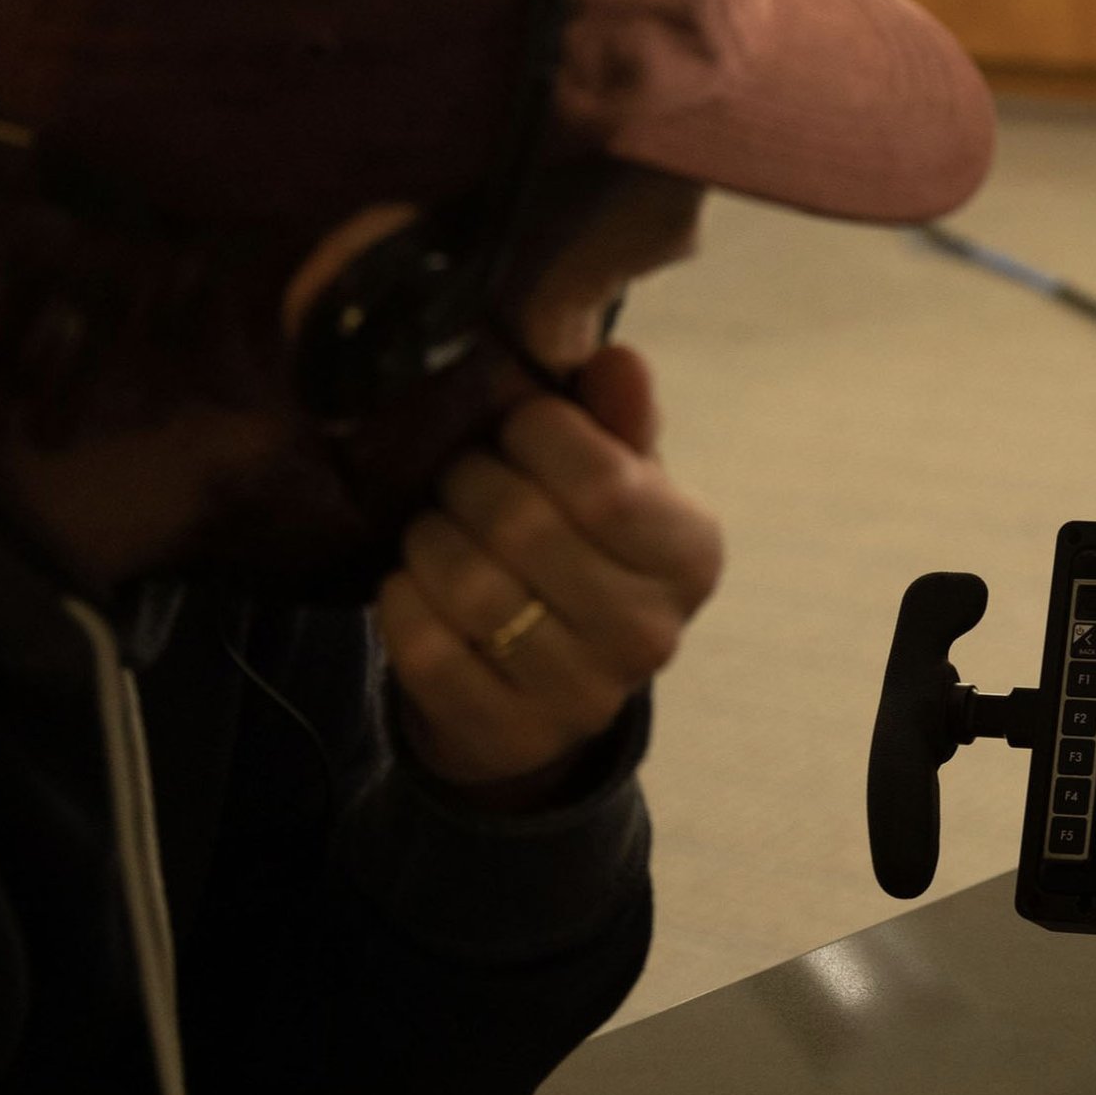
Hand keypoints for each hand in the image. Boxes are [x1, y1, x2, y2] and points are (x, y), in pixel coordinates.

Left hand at [377, 344, 724, 809]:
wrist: (542, 689)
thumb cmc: (579, 551)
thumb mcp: (613, 477)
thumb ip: (614, 417)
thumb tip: (617, 358)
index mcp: (692, 554)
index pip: (604, 483)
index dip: (537, 437)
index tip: (516, 427)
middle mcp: (653, 633)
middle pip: (525, 528)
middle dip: (470, 482)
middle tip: (461, 475)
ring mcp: (586, 697)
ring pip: (468, 588)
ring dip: (430, 540)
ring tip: (437, 527)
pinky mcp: (512, 736)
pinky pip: (425, 648)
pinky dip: (403, 602)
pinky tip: (418, 585)